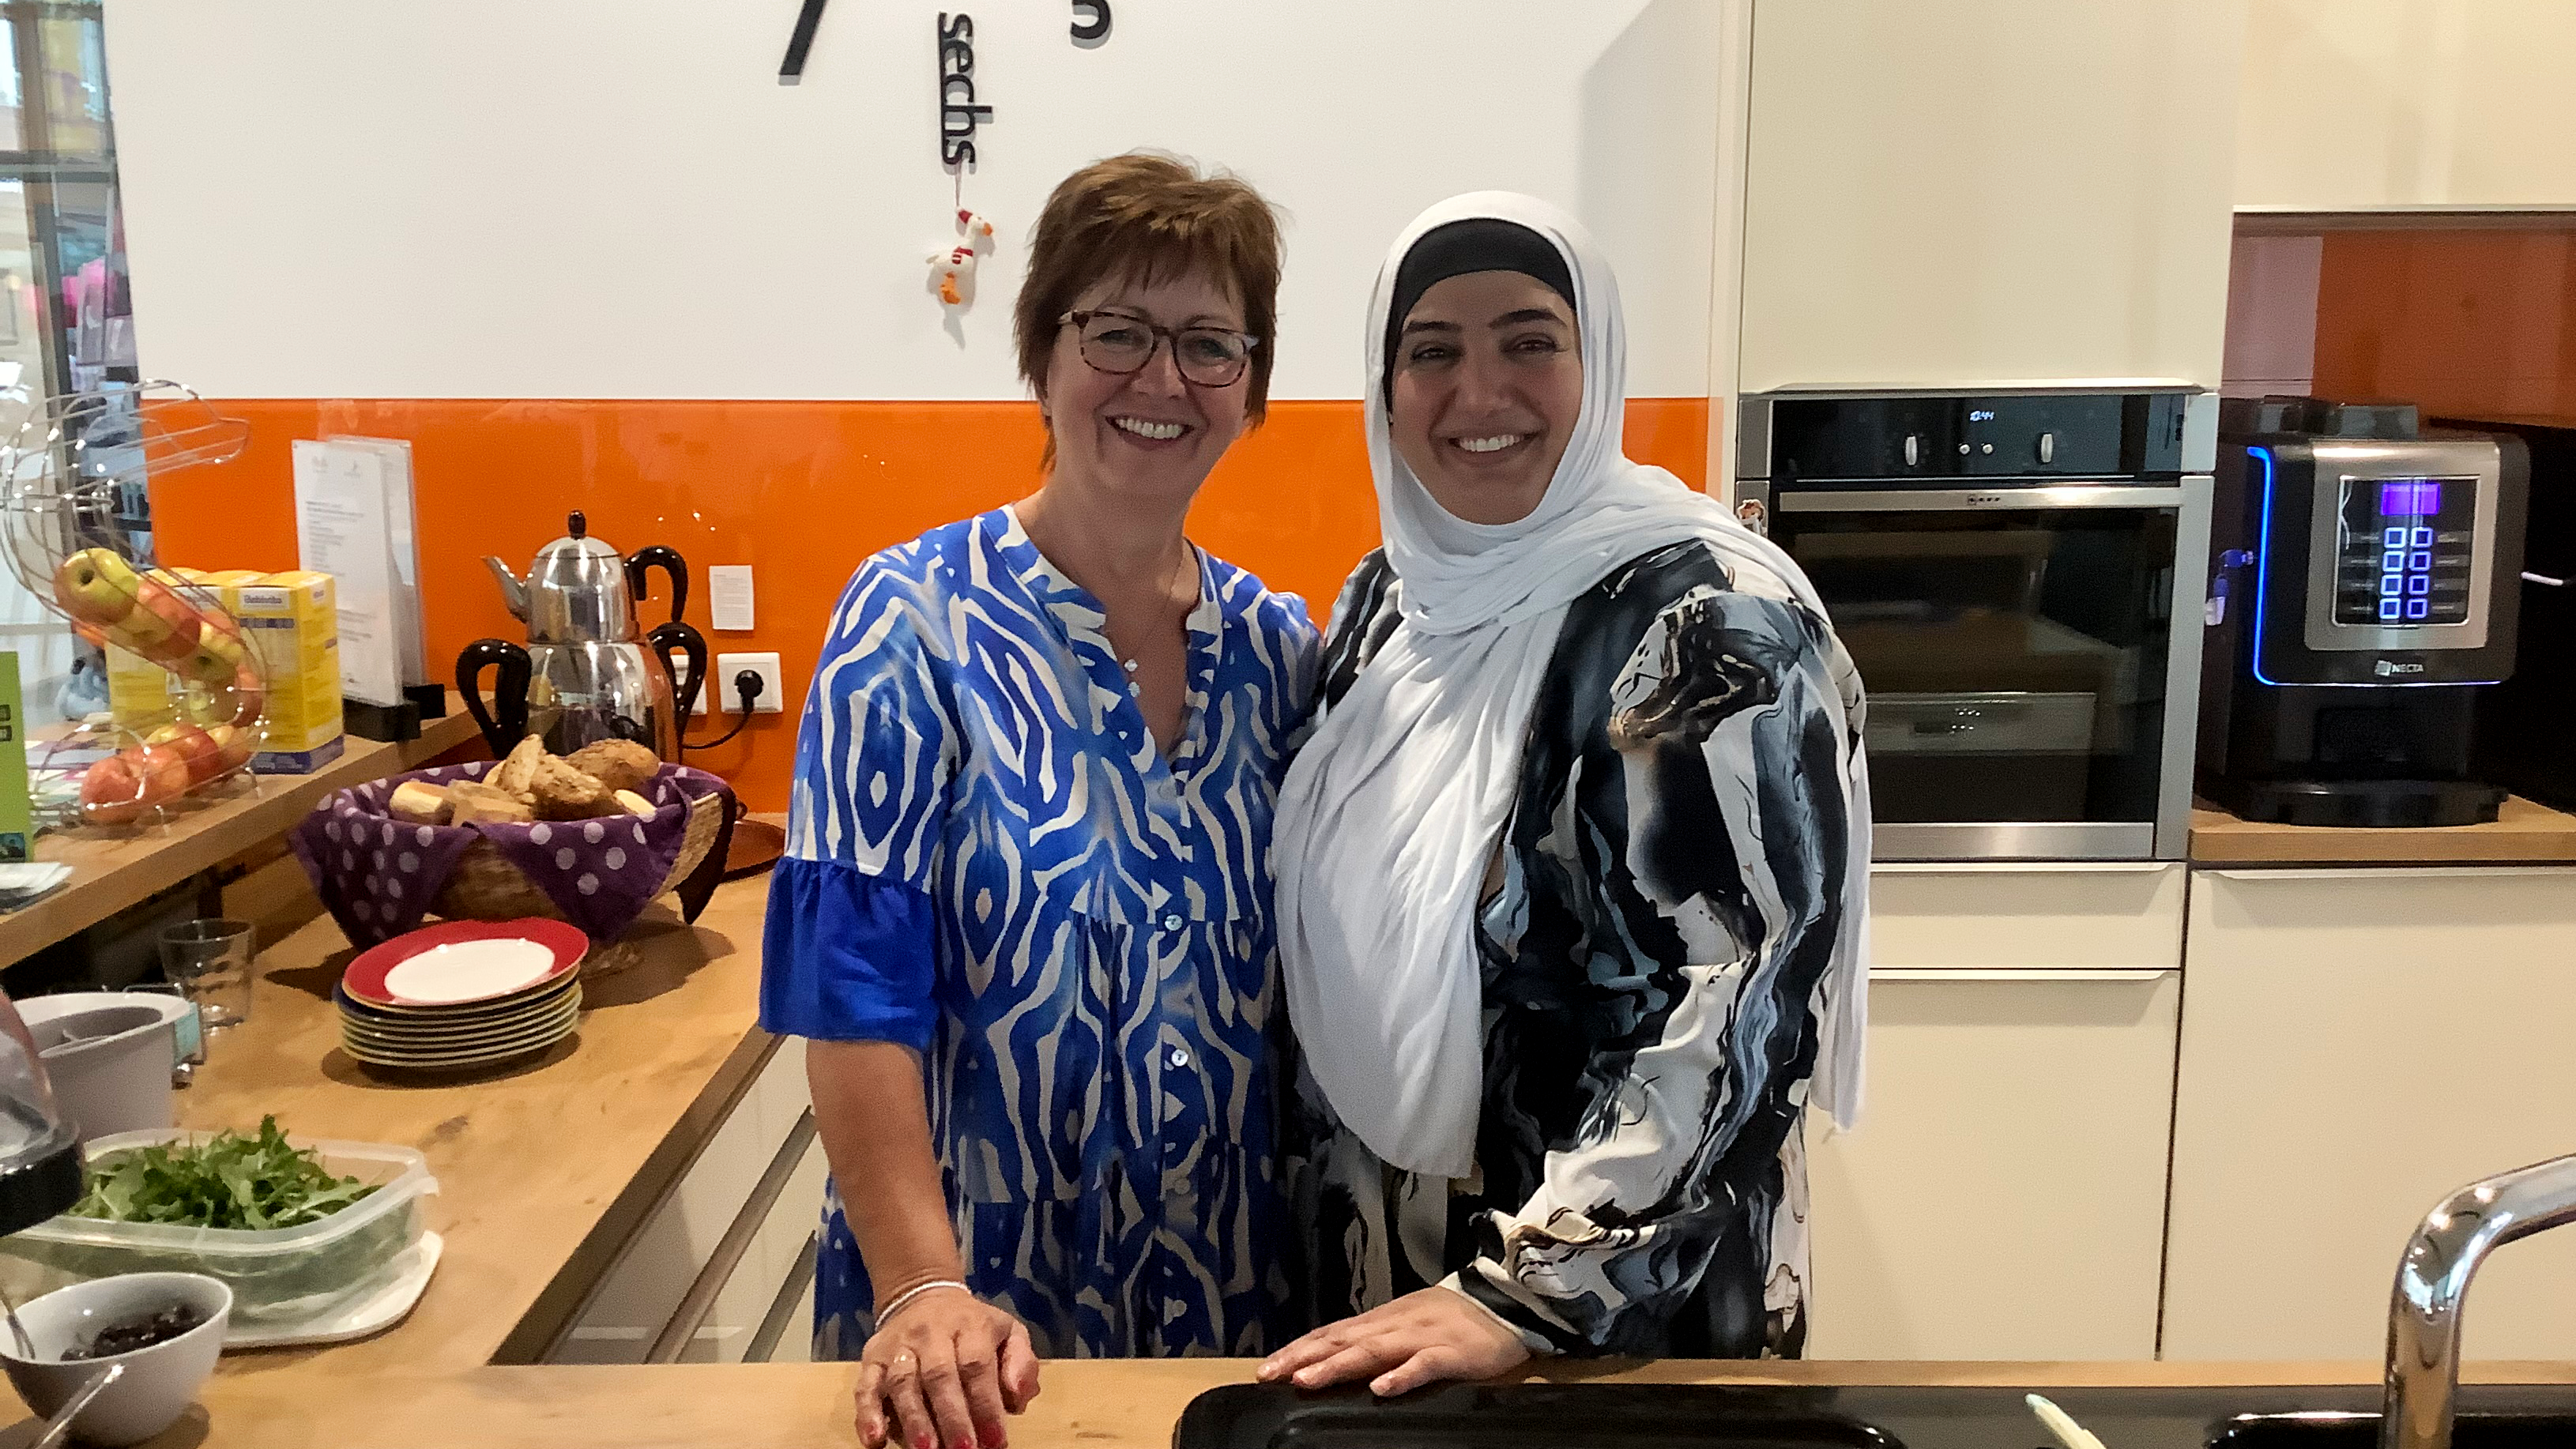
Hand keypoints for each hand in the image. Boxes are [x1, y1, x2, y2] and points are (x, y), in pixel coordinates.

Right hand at [855, 1288, 1040, 1448]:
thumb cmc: (973, 1328)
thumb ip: (1021, 1363)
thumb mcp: (1008, 1332)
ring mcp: (898, 1346)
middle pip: (939, 1375)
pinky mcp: (872, 1359)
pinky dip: (867, 1414)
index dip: (986, 1405)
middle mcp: (930, 1333)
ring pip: (902, 1381)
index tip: (996, 1441)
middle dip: (951, 1416)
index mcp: (970, 1326)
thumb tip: (1016, 1395)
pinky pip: (865, 1386)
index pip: (977, 1365)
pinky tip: (875, 1440)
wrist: (922, 1294)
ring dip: (912, 1419)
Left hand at [1257, 1286, 1531, 1397]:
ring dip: (1338, 1365)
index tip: (1266, 1368)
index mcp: (1381, 1319)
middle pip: (1341, 1341)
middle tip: (1270, 1375)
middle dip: (1304, 1358)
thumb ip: (1374, 1339)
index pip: (1331, 1333)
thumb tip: (1334, 1356)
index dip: (1298, 1350)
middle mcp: (1393, 1325)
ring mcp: (1421, 1337)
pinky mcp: (1451, 1353)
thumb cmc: (1452, 1317)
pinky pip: (1423, 1365)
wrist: (1506, 1298)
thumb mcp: (1407, 1321)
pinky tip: (1382, 1388)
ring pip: (1372, 1351)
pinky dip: (1402, 1375)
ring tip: (1307, 1380)